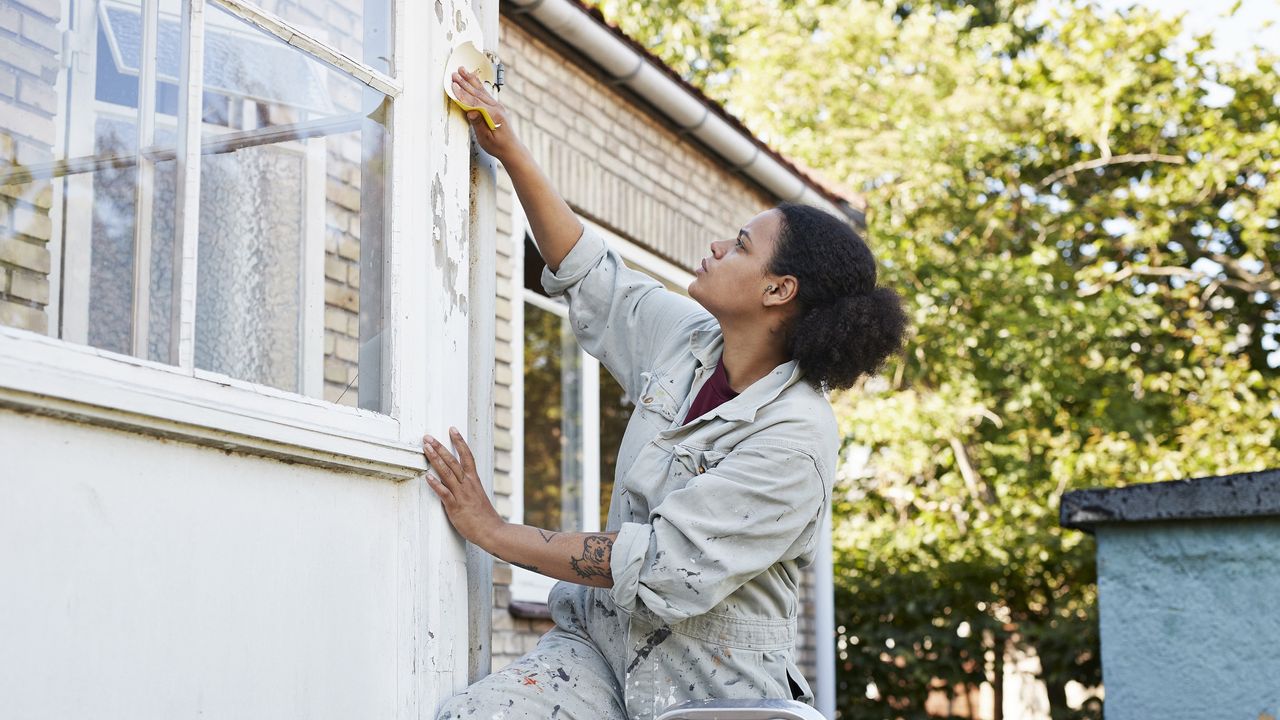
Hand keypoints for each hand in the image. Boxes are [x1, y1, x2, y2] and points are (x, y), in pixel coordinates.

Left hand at [423, 427, 504, 546]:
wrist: (492, 531)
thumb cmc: (484, 516)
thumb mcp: (477, 496)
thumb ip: (467, 487)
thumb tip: (457, 481)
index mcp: (474, 481)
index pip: (467, 456)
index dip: (459, 442)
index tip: (452, 429)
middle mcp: (468, 484)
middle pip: (453, 461)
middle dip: (440, 447)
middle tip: (428, 437)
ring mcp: (461, 495)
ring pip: (447, 473)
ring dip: (435, 459)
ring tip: (426, 448)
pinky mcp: (455, 507)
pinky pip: (444, 493)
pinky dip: (436, 484)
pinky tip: (427, 477)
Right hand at [451, 66, 520, 161]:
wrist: (511, 149)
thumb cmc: (498, 146)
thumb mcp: (486, 138)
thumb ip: (478, 124)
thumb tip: (470, 112)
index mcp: (494, 115)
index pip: (474, 102)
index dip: (462, 94)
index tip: (453, 86)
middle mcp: (496, 108)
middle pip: (477, 93)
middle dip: (464, 83)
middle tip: (454, 74)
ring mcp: (497, 106)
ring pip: (481, 90)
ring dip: (470, 80)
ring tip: (462, 70)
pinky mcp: (496, 107)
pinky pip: (485, 93)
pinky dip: (477, 85)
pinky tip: (473, 79)